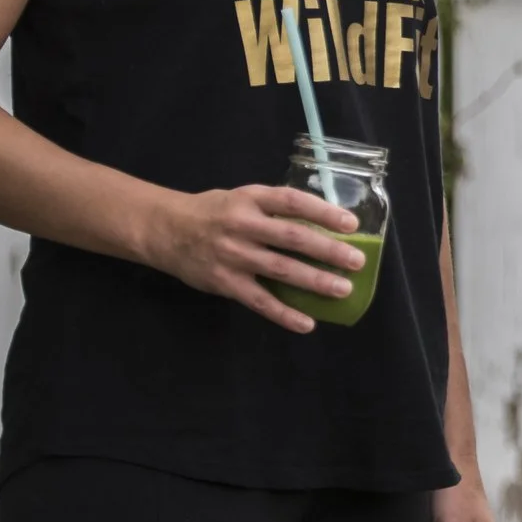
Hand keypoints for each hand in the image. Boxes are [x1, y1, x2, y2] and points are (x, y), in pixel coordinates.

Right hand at [149, 184, 365, 333]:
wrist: (164, 229)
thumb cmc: (214, 212)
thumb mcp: (243, 198)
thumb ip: (275, 209)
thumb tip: (322, 223)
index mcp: (251, 199)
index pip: (292, 202)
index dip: (323, 212)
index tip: (351, 223)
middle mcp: (243, 225)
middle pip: (292, 238)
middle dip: (328, 250)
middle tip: (357, 262)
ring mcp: (233, 256)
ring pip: (281, 270)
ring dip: (315, 281)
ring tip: (342, 290)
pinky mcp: (225, 282)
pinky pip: (259, 301)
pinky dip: (284, 314)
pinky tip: (307, 323)